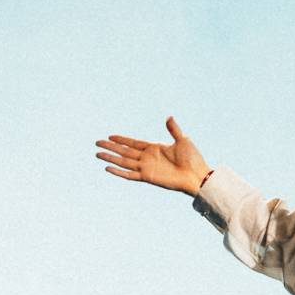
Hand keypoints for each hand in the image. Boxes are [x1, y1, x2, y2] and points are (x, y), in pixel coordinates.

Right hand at [95, 116, 211, 195]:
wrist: (197, 175)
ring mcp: (146, 168)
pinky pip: (129, 175)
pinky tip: (108, 168)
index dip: (121, 140)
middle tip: (97, 142)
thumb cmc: (192, 158)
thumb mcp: (183, 140)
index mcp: (154, 148)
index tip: (110, 136)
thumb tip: (169, 117)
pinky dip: (118, 172)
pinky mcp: (147, 177)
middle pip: (124, 151)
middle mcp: (147, 158)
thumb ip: (173, 129)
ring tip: (98, 153)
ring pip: (123, 162)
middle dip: (111, 146)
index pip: (133, 143)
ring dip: (111, 157)